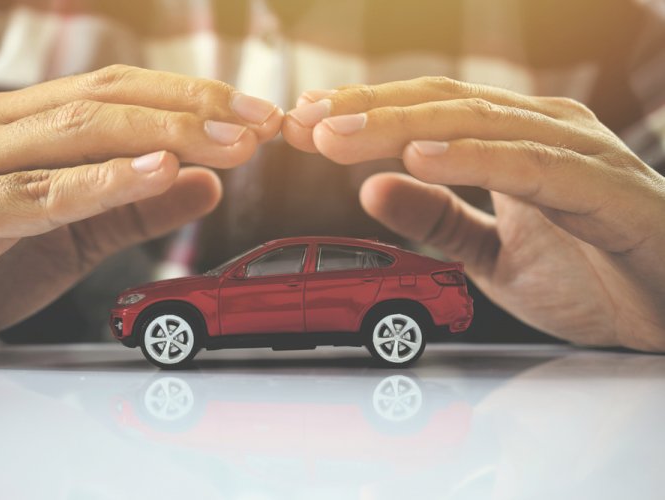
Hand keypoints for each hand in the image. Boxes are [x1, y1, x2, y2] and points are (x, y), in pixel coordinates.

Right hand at [0, 64, 282, 354]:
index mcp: (29, 121)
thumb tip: (209, 184)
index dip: (195, 97)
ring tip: (228, 145)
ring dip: (165, 136)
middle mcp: (2, 125)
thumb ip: (138, 207)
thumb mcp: (78, 233)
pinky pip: (42, 192)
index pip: (124, 90)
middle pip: (110, 98)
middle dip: (194, 109)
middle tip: (259, 123)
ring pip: (82, 132)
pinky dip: (102, 181)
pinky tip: (155, 173)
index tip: (258, 116)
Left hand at [283, 77, 664, 350]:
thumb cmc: (594, 276)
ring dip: (399, 125)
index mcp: (514, 141)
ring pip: (476, 123)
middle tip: (301, 120)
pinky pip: (528, 165)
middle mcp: (543, 131)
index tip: (301, 123)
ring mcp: (575, 152)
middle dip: (364, 111)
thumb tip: (371, 188)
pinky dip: (472, 157)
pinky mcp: (604, 187)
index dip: (362, 114)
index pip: (426, 112)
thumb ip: (439, 219)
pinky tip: (419, 157)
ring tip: (336, 135)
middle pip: (439, 105)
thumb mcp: (492, 255)